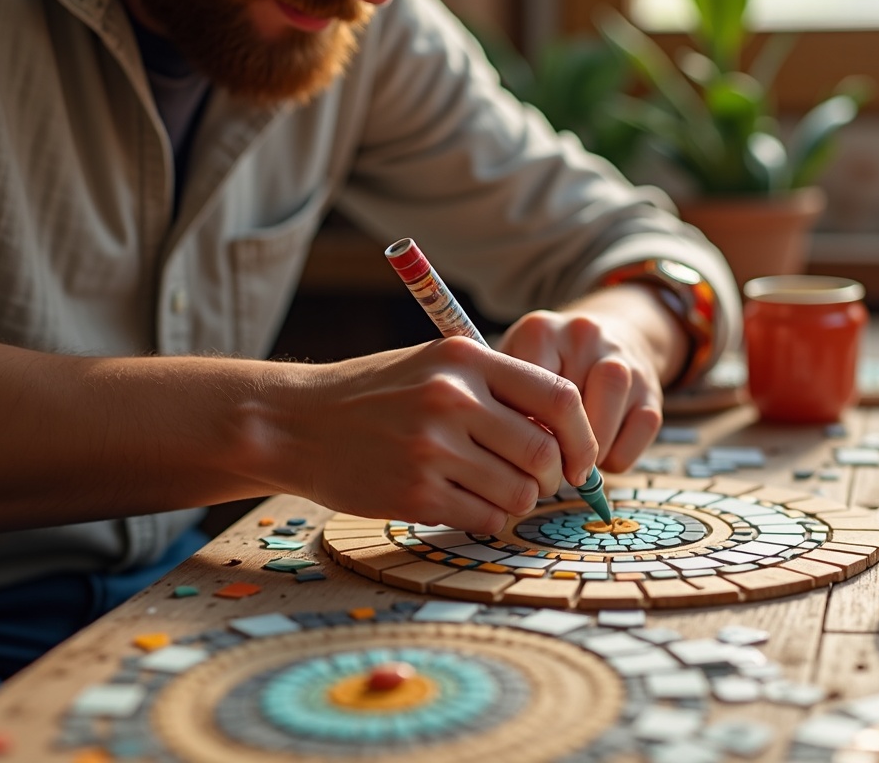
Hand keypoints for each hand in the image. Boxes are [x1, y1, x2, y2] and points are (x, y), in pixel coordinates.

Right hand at [274, 337, 596, 533]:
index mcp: (466, 359)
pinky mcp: (415, 494)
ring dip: (519, 502)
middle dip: (553, 478)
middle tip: (539, 483)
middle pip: (544, 455)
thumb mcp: (435, 365)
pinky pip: (485, 519)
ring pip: (519, 493)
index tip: (578, 458)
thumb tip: (566, 435)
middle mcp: (453, 400)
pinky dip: (488, 520)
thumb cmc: (376, 395)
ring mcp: (433, 449)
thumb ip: (497, 388)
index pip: (559, 398)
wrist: (297, 423)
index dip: (581, 436)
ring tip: (494, 492)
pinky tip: (466, 506)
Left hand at [498, 284, 679, 471]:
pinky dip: (620, 455)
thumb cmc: (548, 365)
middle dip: (558, 447)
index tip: (519, 449)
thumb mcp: (515, 367)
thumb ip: (507, 400)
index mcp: (543, 331)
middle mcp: (585, 336)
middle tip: (548, 468)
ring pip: (609, 413)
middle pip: (570, 404)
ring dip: (591, 452)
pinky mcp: (652, 387)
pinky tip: (603, 456)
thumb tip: (515, 453)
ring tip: (576, 466)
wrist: (609, 336)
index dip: (523, 430)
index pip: (528, 388)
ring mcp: (624, 359)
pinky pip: (641, 428)